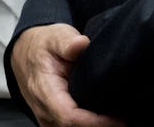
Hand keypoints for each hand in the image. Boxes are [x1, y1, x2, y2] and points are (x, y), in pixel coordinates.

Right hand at [11, 25, 125, 126]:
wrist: (26, 55)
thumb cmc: (44, 46)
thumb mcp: (55, 36)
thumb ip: (67, 41)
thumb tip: (81, 44)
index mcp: (44, 92)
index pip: (70, 117)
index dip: (97, 122)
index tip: (121, 118)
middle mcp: (45, 112)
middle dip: (103, 126)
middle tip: (127, 116)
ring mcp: (49, 121)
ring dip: (98, 126)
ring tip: (120, 116)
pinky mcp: (55, 124)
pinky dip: (91, 125)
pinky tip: (107, 118)